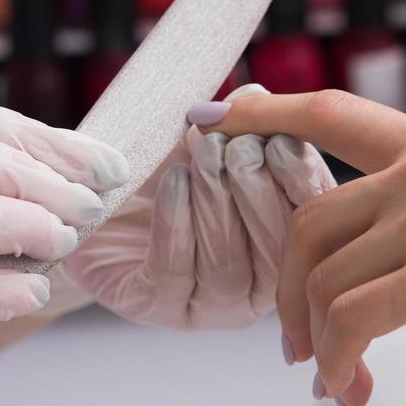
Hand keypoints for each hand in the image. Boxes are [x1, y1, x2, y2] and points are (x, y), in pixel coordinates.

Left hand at [60, 86, 335, 330]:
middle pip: (276, 246)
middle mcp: (258, 286)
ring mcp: (210, 307)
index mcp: (289, 245)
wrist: (95, 203)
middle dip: (258, 187)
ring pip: (227, 263)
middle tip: (238, 144)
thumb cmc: (162, 172)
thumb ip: (238, 123)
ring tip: (205, 152)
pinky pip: (174, 272)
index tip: (278, 136)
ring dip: (216, 201)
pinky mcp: (157, 309)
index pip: (310, 217)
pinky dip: (177, 222)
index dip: (299, 177)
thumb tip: (257, 97)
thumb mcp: (204, 139)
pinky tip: (173, 181)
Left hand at [194, 90, 405, 405]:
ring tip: (338, 383)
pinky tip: (355, 389)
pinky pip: (352, 324)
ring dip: (316, 344)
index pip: (335, 112)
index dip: (268, 111)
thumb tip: (392, 260)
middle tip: (296, 345)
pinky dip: (339, 365)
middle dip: (289, 292)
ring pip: (325, 282)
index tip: (221, 114)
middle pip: (308, 223)